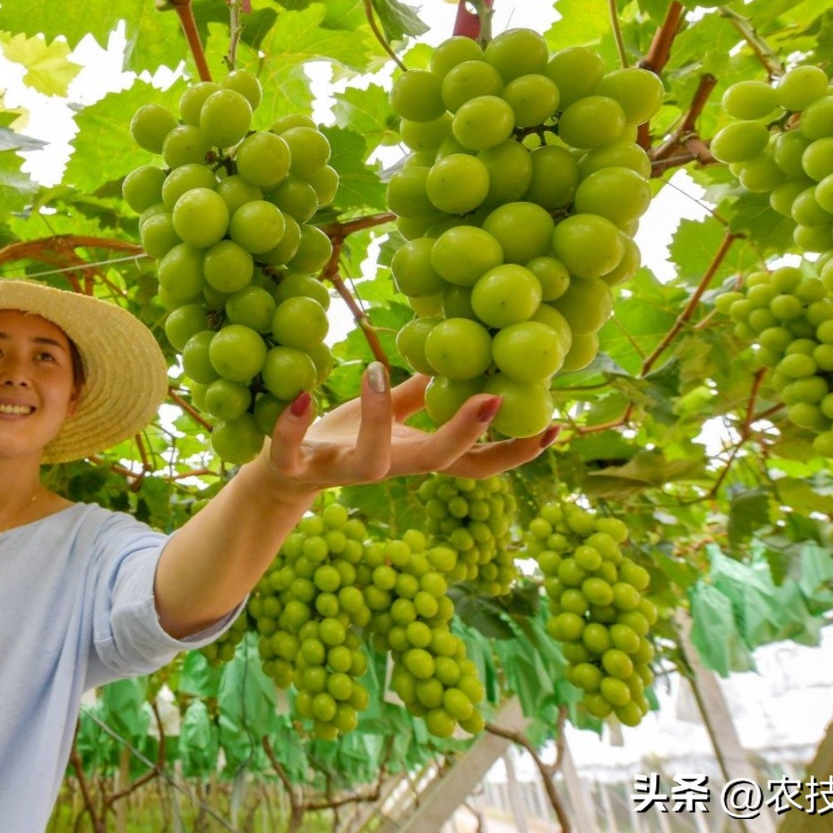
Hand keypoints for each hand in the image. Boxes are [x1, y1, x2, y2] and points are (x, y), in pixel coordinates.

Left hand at [252, 364, 557, 493]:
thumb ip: (420, 395)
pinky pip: (291, 452)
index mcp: (411, 454)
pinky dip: (293, 426)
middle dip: (467, 435)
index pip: (473, 462)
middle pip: (437, 464)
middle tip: (495, 398)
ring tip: (375, 371)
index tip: (553, 426)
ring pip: (370, 461)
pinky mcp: (295, 467)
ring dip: (376, 417)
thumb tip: (460, 358)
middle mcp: (385, 467)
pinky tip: (302, 394)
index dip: (512, 451)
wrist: (278, 474)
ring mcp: (340, 470)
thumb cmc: (340, 437)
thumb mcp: (386, 414)